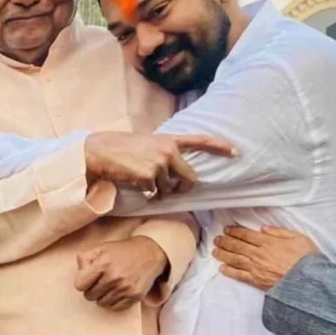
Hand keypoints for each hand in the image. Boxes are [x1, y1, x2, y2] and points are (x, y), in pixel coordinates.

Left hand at [74, 236, 168, 310]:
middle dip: (92, 289)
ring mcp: (125, 288)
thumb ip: (85, 258)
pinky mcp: (134, 296)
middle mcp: (114, 276)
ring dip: (103, 296)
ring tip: (110, 286)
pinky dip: (114, 302)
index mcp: (103, 263)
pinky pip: (115, 308)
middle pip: (90, 296)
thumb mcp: (101, 248)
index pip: (80, 285)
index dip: (83, 282)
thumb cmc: (121, 251)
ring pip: (101, 303)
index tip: (88, 279)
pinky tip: (117, 292)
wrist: (148, 254)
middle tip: (100, 282)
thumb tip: (80, 273)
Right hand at [84, 132, 236, 195]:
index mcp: (168, 140)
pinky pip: (156, 194)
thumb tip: (175, 171)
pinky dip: (147, 194)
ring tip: (142, 180)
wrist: (99, 152)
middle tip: (170, 189)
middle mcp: (168, 150)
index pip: (199, 141)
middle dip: (182, 188)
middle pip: (190, 178)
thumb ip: (163, 151)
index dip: (219, 147)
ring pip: (170, 189)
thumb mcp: (146, 143)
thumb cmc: (120, 148)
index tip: (235, 152)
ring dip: (158, 191)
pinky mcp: (150, 176)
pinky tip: (135, 183)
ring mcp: (160, 163)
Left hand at [212, 225, 318, 291]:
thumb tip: (263, 228)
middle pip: (238, 246)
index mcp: (268, 242)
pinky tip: (221, 269)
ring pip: (235, 259)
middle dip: (225, 242)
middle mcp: (259, 253)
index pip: (247, 235)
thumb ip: (279, 232)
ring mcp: (256, 268)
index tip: (226, 229)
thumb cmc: (306, 258)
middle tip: (216, 239)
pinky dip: (229, 272)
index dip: (235, 231)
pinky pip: (240, 275)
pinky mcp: (257, 281)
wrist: (309, 281)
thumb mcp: (298, 237)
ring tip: (214, 251)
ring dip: (223, 254)